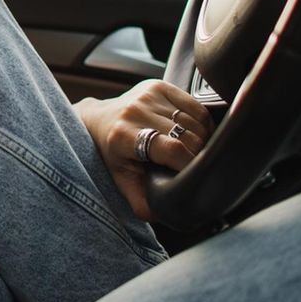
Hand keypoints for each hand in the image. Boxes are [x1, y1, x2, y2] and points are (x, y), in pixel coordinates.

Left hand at [74, 80, 214, 220]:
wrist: (98, 120)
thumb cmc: (111, 154)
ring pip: (196, 122)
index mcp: (124, 135)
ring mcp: (148, 96)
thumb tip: (164, 215)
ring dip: (201, 139)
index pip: (174, 150)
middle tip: (188, 164)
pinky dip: (202, 123)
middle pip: (189, 137)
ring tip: (189, 149)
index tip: (192, 175)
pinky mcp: (159, 86)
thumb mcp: (121, 179)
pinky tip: (192, 133)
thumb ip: (141, 200)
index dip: (190, 165)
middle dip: (196, 155)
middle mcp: (135, 111)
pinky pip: (196, 107)